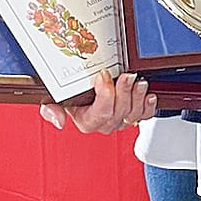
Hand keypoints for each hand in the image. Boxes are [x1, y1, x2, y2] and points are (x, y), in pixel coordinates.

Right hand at [39, 70, 155, 134]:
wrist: (84, 92)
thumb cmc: (72, 96)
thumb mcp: (56, 99)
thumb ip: (51, 108)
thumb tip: (59, 121)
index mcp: (88, 122)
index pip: (101, 113)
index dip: (105, 95)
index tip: (103, 76)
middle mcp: (106, 124)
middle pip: (120, 112)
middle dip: (124, 92)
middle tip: (126, 76)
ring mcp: (121, 120)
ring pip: (134, 113)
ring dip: (138, 96)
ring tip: (138, 82)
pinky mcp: (134, 115)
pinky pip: (145, 115)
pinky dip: (148, 105)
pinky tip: (148, 95)